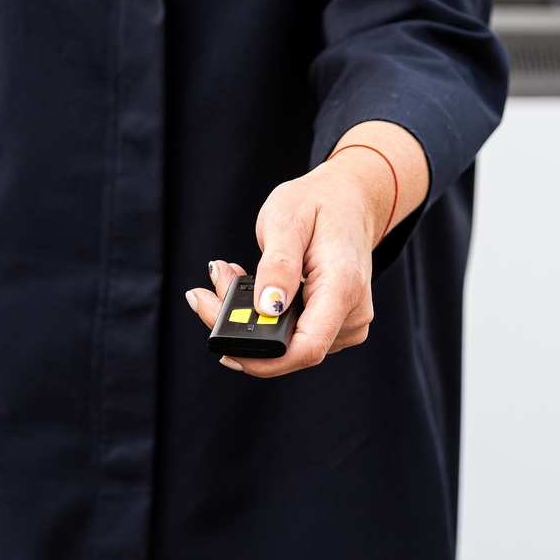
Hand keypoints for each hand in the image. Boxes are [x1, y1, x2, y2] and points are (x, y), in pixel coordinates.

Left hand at [184, 121, 428, 377]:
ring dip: (247, 319)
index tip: (222, 344)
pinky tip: (250, 286)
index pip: (306, 348)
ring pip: (286, 344)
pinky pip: (292, 336)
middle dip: (240, 327)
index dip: (263, 358)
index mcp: (343, 286)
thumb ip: (277, 265)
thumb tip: (266, 308)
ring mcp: (346, 325)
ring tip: (229, 276)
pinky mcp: (334, 327)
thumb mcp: (288, 219)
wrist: (348, 202)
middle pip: (289, 349)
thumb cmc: (318, 204)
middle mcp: (351, 314)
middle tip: (208, 288)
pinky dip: (263, 317)